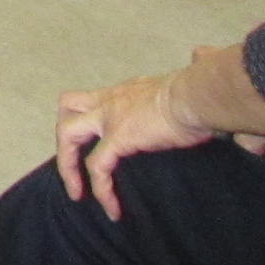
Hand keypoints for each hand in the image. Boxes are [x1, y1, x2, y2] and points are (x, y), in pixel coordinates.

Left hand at [55, 69, 217, 221]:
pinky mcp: (118, 137)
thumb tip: (200, 56)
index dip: (87, 120)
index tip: (96, 144)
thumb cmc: (198, 92)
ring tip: (78, 193)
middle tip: (72, 166)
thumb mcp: (183, 79)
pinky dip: (100, 189)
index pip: (92, 99)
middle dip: (64, 137)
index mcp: (123, 90)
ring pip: (67, 135)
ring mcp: (109, 117)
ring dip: (67, 166)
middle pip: (66, 108)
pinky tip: (112, 208)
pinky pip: (97, 167)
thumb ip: (186, 71)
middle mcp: (109, 99)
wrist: (198, 97)